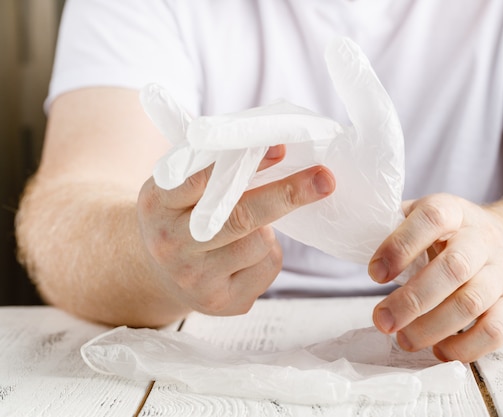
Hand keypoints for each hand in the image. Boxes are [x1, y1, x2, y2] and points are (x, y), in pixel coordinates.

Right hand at [137, 145, 334, 315]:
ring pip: (259, 242)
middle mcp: (170, 243)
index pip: (202, 178)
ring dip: (266, 229)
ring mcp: (193, 278)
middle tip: (324, 178)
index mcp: (157, 202)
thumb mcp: (180, 186)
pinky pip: (267, 266)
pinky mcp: (219, 303)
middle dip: (288, 194)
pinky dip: (267, 254)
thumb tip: (275, 149)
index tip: (279, 148)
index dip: (245, 163)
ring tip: (244, 230)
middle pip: (240, 217)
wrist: (158, 273)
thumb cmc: (181, 215)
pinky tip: (243, 257)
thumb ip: (214, 167)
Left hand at [369, 193, 502, 361]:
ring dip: (432, 328)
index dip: (401, 246)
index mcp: (454, 211)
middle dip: (412, 300)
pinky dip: (465, 347)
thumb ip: (392, 226)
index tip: (375, 273)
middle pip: (453, 268)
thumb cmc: (450, 235)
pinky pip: (495, 331)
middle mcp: (482, 239)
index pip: (432, 219)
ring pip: (472, 302)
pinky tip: (439, 349)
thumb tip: (355, 240)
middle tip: (382, 321)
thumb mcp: (423, 217)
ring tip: (403, 339)